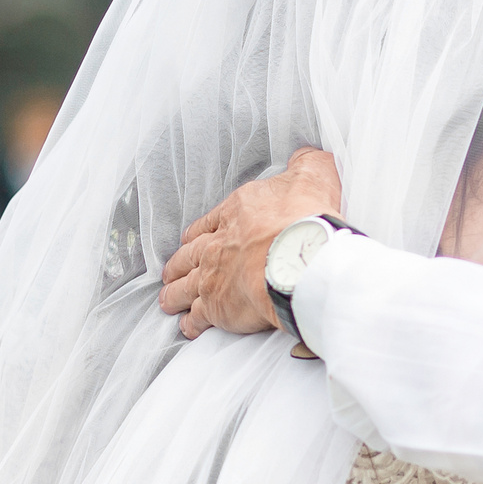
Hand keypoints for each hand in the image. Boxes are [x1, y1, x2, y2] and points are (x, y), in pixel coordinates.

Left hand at [157, 147, 343, 337]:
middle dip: (179, 264)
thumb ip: (308, 165)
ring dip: (175, 294)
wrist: (301, 258)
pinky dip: (192, 323)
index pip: (210, 222)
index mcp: (236, 211)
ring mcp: (212, 276)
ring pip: (185, 286)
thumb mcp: (313, 176)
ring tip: (168, 301)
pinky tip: (189, 327)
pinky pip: (198, 318)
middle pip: (190, 254)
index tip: (195, 240)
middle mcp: (218, 243)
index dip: (201, 233)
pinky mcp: (217, 307)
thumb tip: (308, 156)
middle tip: (171, 272)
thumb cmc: (307, 218)